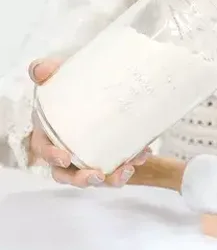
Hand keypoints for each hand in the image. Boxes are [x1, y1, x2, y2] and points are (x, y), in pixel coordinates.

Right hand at [28, 58, 149, 187]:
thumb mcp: (59, 73)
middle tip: (98, 175)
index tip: (64, 158)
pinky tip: (143, 153)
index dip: (51, 157)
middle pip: (69, 175)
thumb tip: (40, 70)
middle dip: (83, 179)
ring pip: (98, 177)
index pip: (44, 151)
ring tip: (128, 168)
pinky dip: (132, 162)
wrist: (101, 83)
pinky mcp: (111, 155)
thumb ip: (46, 69)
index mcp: (48, 134)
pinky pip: (120, 166)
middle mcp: (68, 151)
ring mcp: (90, 156)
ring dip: (112, 178)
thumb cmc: (72, 83)